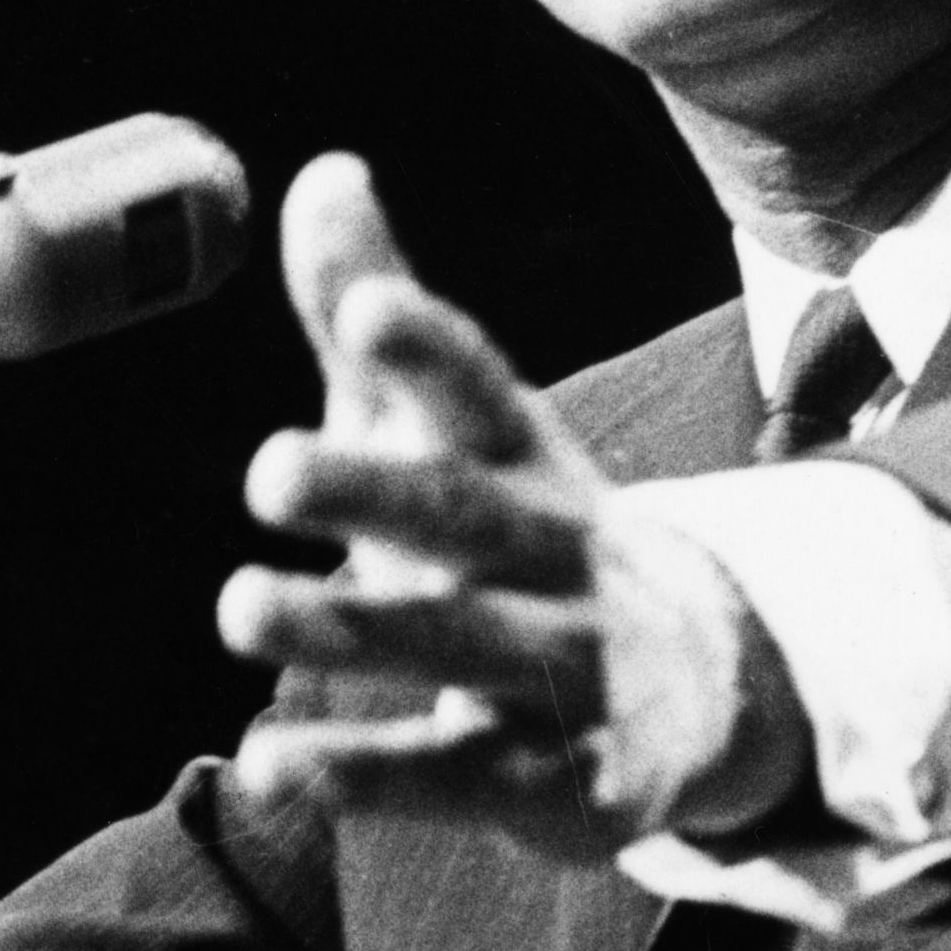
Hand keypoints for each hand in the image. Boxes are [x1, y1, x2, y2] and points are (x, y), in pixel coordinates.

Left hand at [219, 155, 810, 857]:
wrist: (713, 688)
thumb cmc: (531, 530)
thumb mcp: (466, 424)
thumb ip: (378, 305)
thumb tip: (322, 168)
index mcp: (526, 458)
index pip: (479, 392)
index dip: (427, 350)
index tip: (362, 309)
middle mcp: (552, 552)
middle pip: (464, 516)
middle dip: (374, 490)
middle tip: (267, 466)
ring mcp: (565, 667)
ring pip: (456, 644)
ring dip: (351, 628)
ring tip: (237, 606)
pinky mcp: (556, 782)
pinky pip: (453, 776)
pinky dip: (363, 775)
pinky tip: (264, 762)